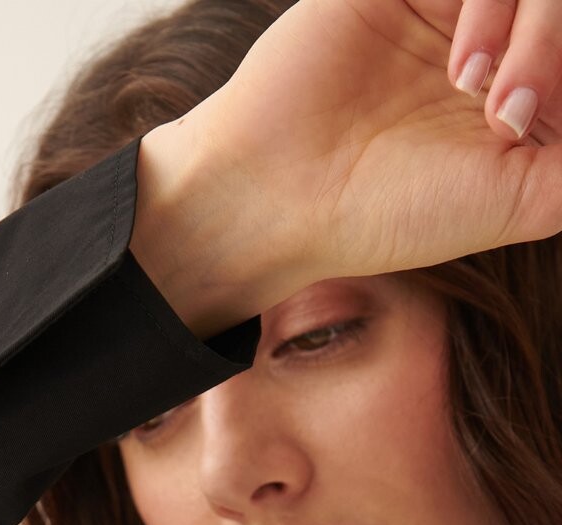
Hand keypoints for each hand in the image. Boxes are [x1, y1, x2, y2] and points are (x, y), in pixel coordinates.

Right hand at [176, 0, 561, 287]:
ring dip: (534, 21)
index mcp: (535, 85)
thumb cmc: (394, 212)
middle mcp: (504, 32)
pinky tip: (463, 58)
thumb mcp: (532, 196)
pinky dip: (501, 0)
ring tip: (477, 91)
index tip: (528, 125)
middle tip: (510, 115)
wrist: (282, 196)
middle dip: (559, 44)